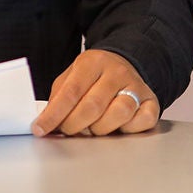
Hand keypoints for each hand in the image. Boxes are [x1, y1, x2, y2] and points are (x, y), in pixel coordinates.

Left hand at [31, 49, 159, 136]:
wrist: (125, 65)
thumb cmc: (93, 78)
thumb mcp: (71, 78)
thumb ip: (58, 99)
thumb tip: (45, 124)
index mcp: (92, 62)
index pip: (70, 92)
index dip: (54, 114)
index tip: (41, 129)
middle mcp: (117, 72)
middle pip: (93, 106)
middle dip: (75, 125)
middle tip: (68, 130)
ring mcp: (136, 86)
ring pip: (119, 113)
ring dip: (101, 128)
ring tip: (93, 127)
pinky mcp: (151, 101)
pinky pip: (142, 121)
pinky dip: (129, 129)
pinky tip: (118, 126)